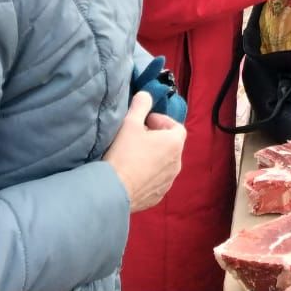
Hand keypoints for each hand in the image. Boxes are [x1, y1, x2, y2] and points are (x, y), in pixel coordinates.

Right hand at [104, 91, 186, 212]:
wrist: (113, 191)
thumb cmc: (124, 154)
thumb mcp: (130, 123)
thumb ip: (141, 105)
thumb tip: (146, 94)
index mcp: (174, 144)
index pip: (176, 127)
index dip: (162, 121)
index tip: (146, 121)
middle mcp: (177, 163)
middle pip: (171, 145)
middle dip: (157, 138)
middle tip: (138, 136)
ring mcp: (168, 182)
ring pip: (165, 163)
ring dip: (154, 156)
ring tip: (134, 154)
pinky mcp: (158, 196)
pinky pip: (157, 180)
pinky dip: (149, 174)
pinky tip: (132, 172)